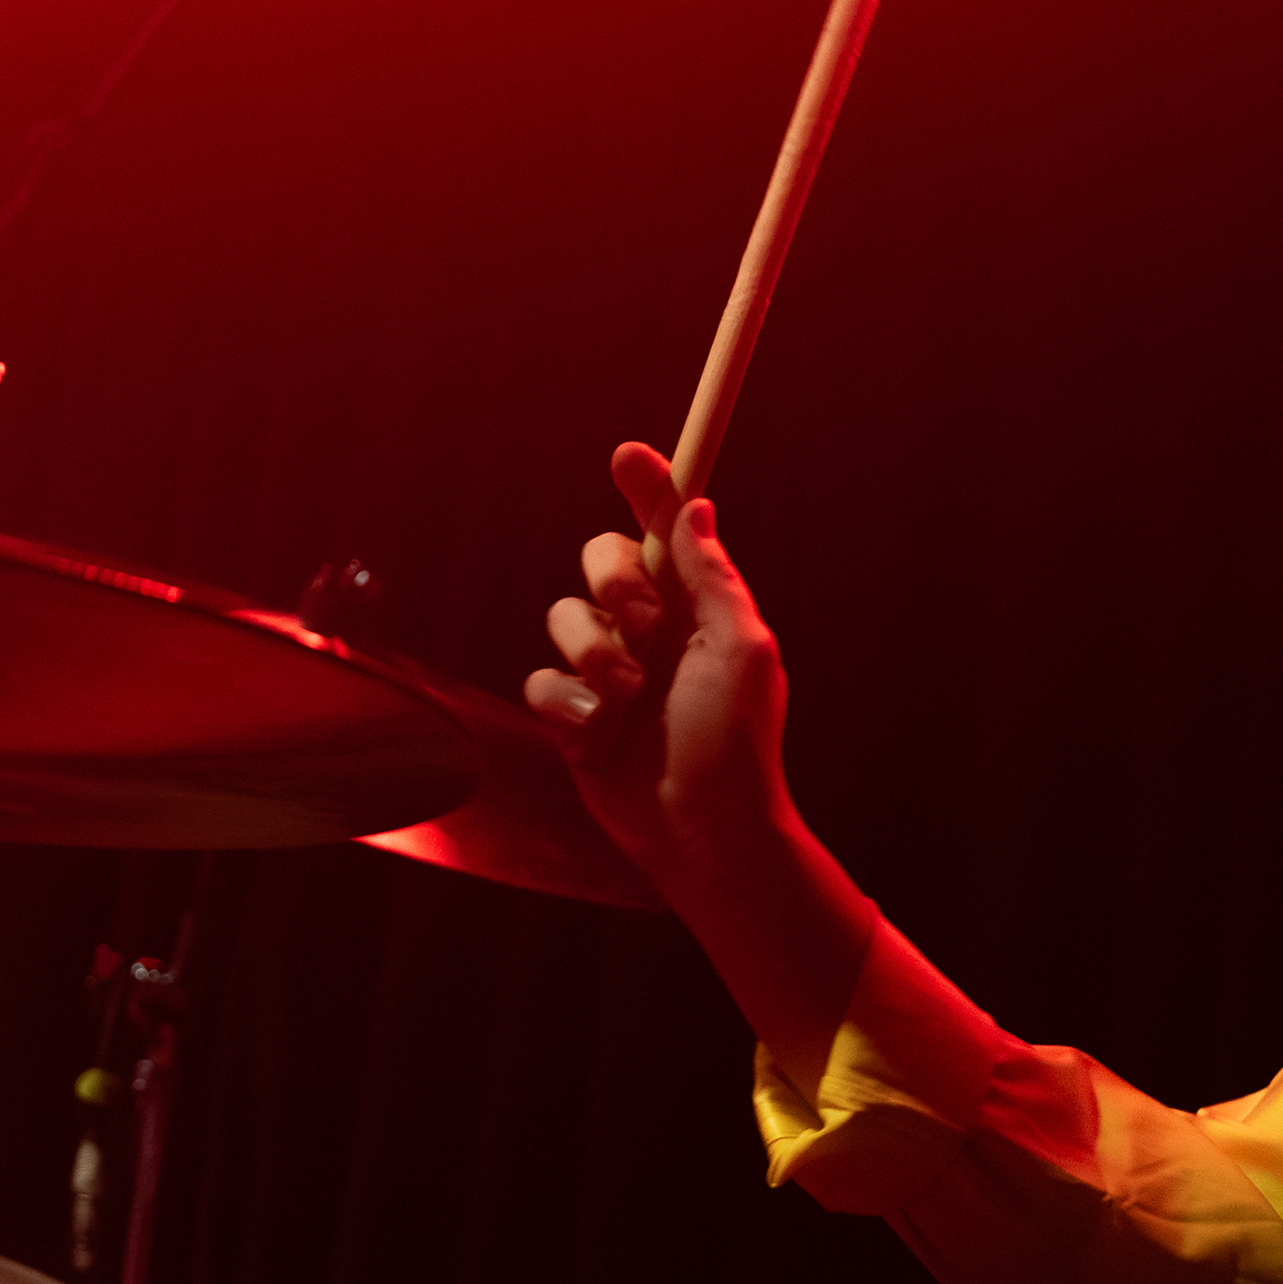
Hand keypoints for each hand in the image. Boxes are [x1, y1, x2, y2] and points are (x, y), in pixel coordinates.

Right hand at [524, 441, 793, 883]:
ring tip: (628, 701)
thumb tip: (697, 508)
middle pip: (599, 560)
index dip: (645, 488)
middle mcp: (648, 631)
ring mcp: (606, 673)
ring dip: (595, 657)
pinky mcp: (572, 716)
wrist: (702, 828)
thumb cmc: (736, 743)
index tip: (627, 454)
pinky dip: (571, 707)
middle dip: (614, 582)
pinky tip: (601, 740)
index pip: (664, 531)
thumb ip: (714, 577)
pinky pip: (540, 680)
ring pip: (562, 618)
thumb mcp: (742, 649)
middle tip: (646, 623)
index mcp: (695, 607)